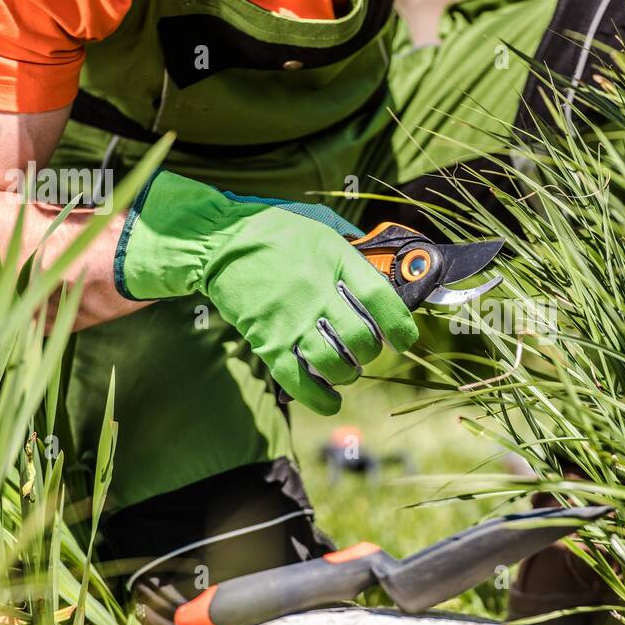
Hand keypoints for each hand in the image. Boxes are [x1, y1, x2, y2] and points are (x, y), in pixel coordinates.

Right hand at [114, 171, 418, 414]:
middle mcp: (317, 293)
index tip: (405, 338)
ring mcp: (291, 321)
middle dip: (371, 352)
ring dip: (348, 373)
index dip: (401, 326)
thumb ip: (351, 245)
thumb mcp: (319, 224)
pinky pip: (299, 381)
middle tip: (367, 349)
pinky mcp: (267, 342)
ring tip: (346, 368)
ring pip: (335, 365)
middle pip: (362, 340)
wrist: (218, 242)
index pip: (382, 300)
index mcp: (335, 260)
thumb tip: (381, 260)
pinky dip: (320, 398)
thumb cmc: (273, 230)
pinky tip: (331, 400)